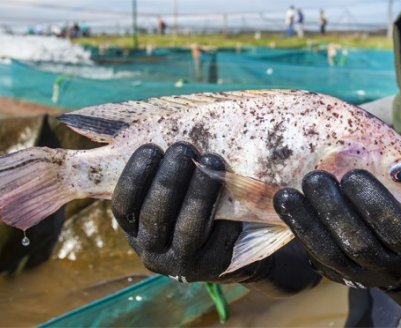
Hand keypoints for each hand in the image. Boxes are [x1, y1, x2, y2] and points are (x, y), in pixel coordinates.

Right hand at [112, 142, 269, 282]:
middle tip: (185, 148)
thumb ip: (164, 169)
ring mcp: (182, 262)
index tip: (151, 147)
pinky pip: (220, 238)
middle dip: (170, 179)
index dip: (134, 176)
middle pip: (155, 216)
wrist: (229, 240)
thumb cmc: (193, 201)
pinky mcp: (213, 267)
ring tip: (213, 161)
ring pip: (188, 228)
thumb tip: (167, 128)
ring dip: (200, 192)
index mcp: (135, 228)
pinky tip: (236, 191)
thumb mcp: (173, 189)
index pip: (124, 205)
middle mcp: (153, 249)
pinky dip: (227, 211)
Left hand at [273, 170, 400, 289]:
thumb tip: (352, 155)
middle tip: (314, 178)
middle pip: (358, 244)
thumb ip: (385, 191)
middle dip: (332, 209)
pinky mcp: (333, 276)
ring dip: (305, 222)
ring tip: (286, 195)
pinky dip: (298, 231)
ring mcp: (358, 277)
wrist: (396, 265)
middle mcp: (385, 268)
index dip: (374, 202)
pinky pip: (313, 256)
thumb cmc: (397, 222)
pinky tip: (286, 209)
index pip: (397, 230)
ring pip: (329, 254)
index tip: (353, 175)